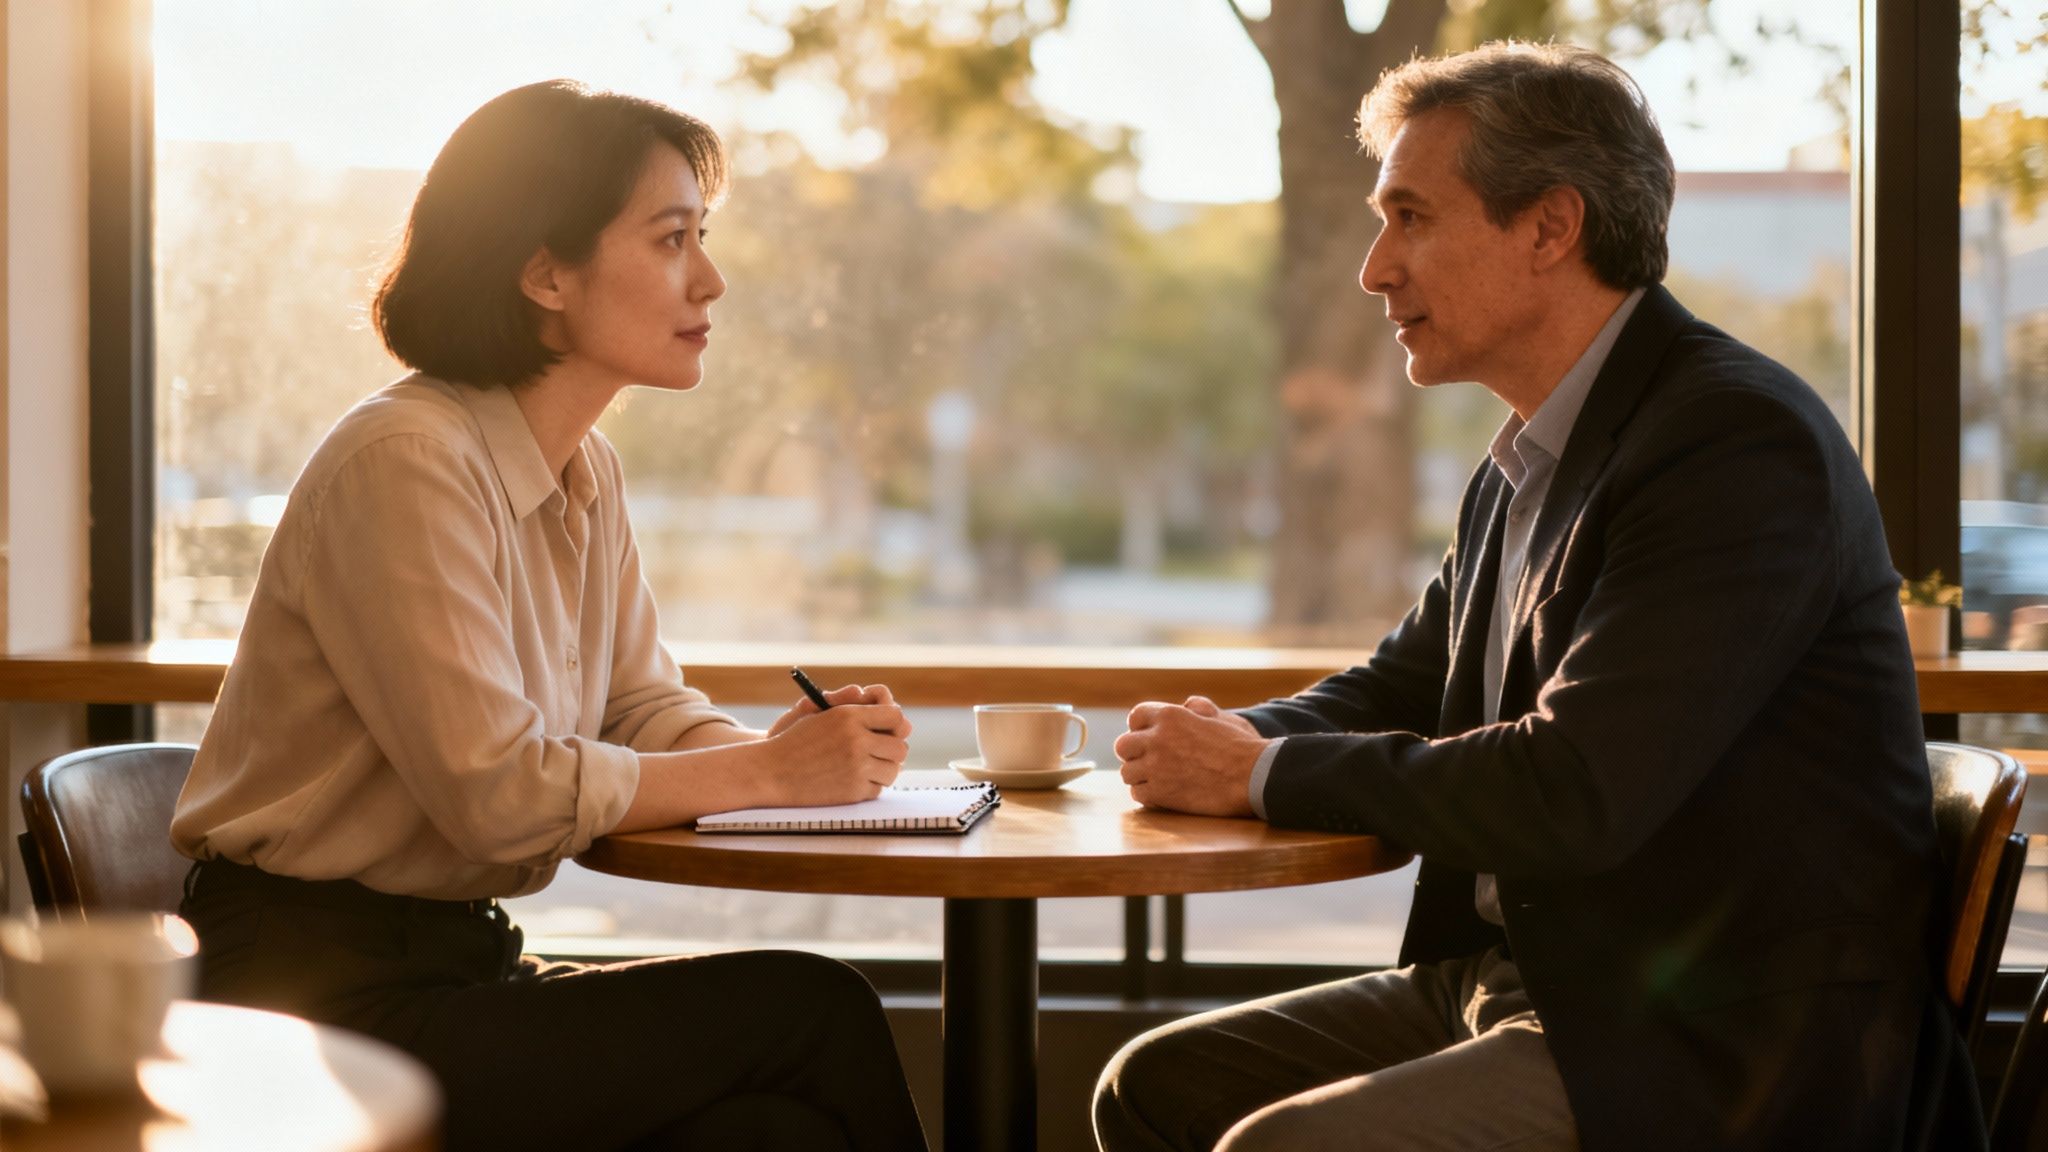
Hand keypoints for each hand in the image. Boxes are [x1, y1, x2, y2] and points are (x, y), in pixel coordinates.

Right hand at [758, 684, 910, 805]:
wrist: (769, 771)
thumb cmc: (794, 739)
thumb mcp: (819, 712)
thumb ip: (853, 705)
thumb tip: (888, 703)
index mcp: (849, 716)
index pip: (896, 716)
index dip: (894, 724)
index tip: (886, 730)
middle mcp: (857, 740)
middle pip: (900, 747)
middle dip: (892, 750)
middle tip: (879, 751)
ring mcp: (857, 768)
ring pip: (893, 770)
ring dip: (884, 769)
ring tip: (868, 766)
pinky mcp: (853, 791)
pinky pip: (878, 789)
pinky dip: (869, 786)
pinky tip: (854, 780)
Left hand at [1114, 696, 1270, 817]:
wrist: (1255, 776)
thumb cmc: (1241, 746)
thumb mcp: (1221, 716)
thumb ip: (1198, 708)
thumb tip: (1187, 706)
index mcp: (1170, 716)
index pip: (1135, 717)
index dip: (1141, 728)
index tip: (1149, 738)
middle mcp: (1157, 739)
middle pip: (1123, 746)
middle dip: (1135, 753)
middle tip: (1149, 761)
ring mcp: (1155, 767)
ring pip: (1127, 772)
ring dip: (1140, 776)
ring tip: (1158, 779)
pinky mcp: (1160, 793)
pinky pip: (1137, 794)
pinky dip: (1148, 795)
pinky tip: (1163, 794)